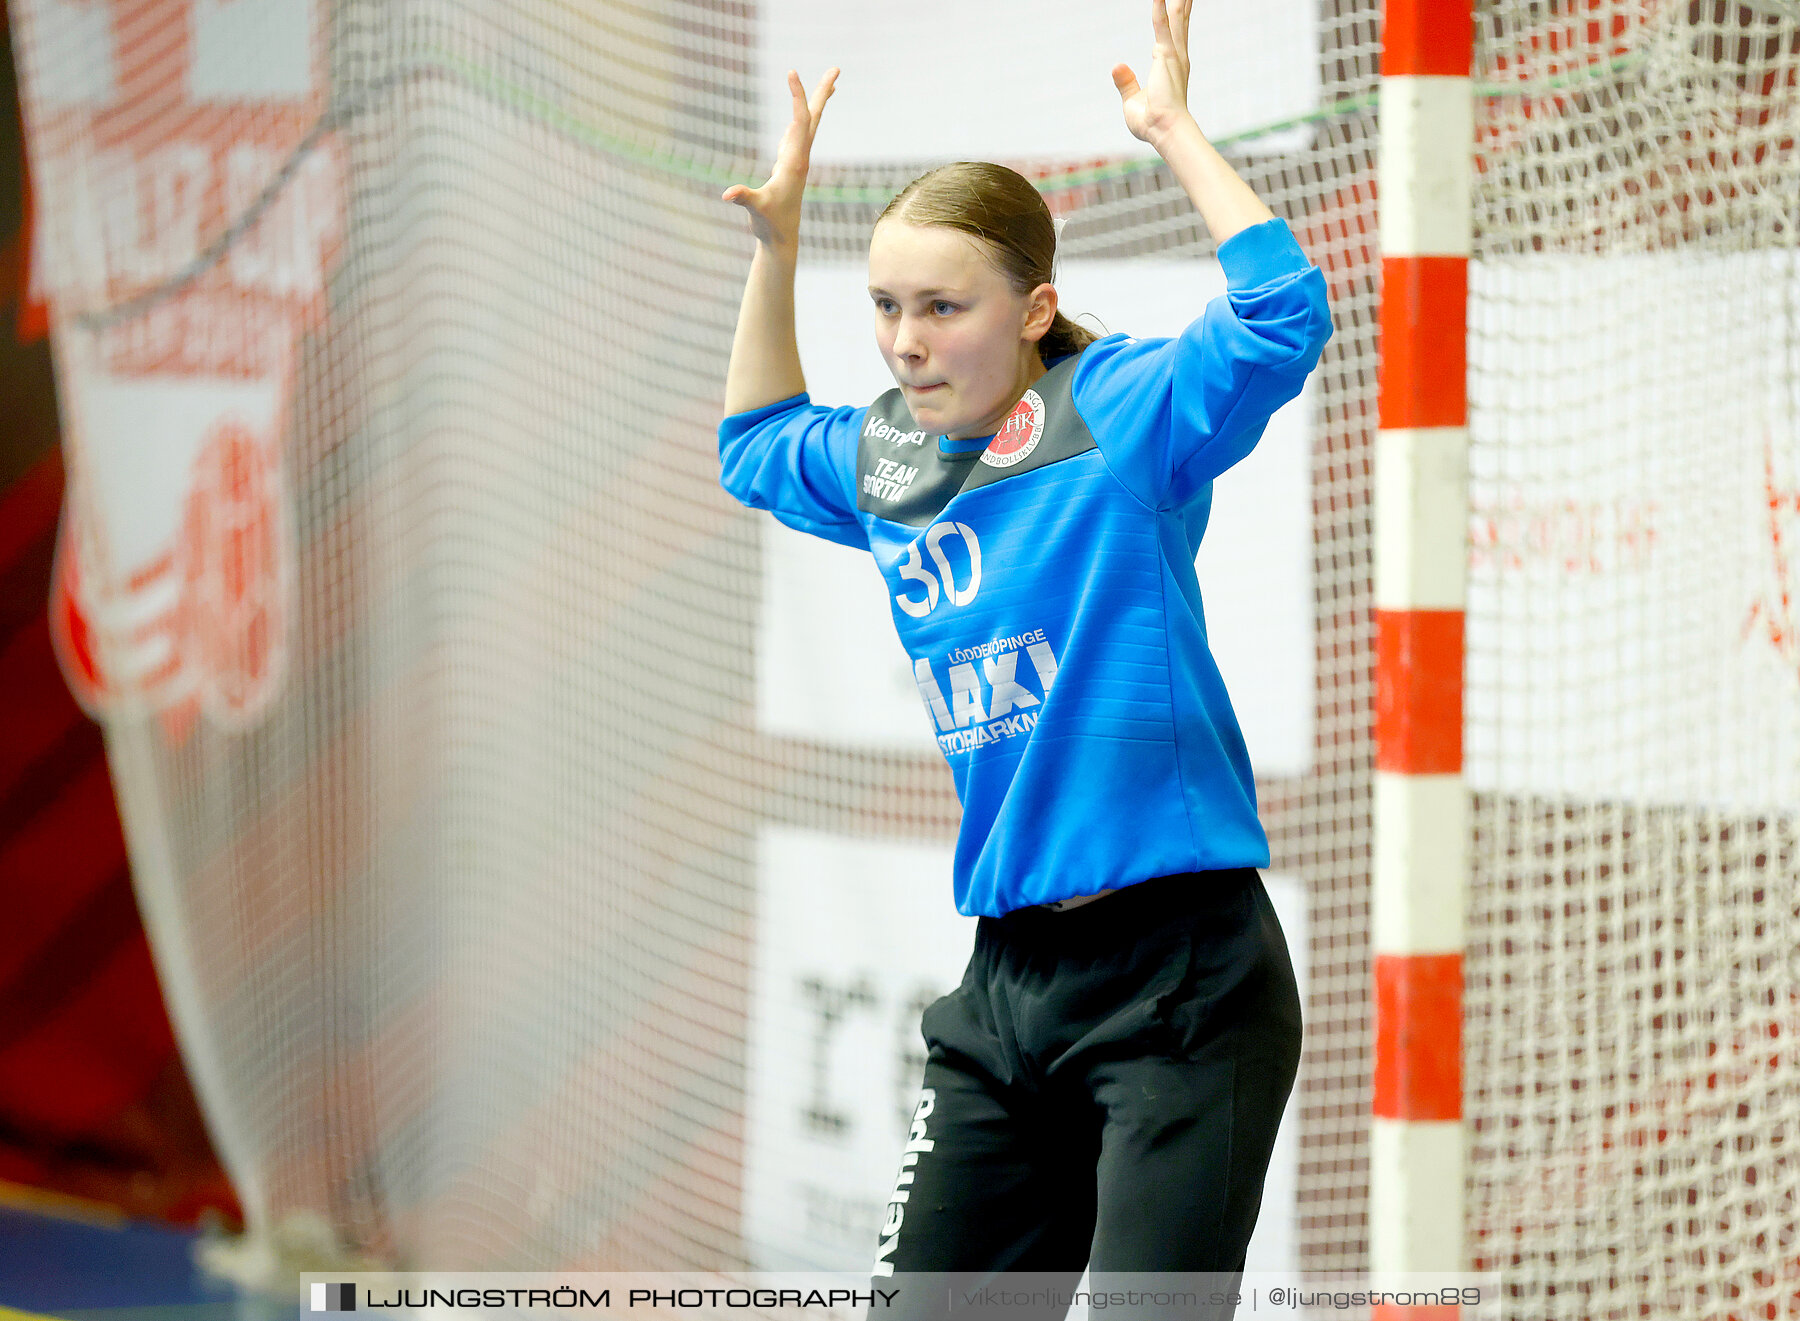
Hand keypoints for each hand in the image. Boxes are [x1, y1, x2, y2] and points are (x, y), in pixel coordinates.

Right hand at [722, 67, 838, 251]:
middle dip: (823, 92)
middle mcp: (800, 156)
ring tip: (829, 83)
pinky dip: (803, 118)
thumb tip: (728, 195)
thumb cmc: (770, 225)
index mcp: (794, 161)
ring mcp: (796, 159)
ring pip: (809, 125)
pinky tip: (803, 113)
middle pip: (814, 118)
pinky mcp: (789, 164)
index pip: (799, 121)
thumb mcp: (755, 210)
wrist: (782, 240)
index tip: (791, 72)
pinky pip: (799, 134)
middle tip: (837, 68)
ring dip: (818, 102)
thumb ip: (744, 199)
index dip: (796, 96)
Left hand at [1112, 0, 1195, 146]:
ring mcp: (1173, 55)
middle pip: (1180, 19)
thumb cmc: (1151, 122)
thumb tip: (1117, 66)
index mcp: (1171, 64)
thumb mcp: (1132, 100)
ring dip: (1178, 0)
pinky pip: (1161, 25)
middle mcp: (1177, 56)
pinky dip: (1159, 9)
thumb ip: (1126, 82)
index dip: (1176, 13)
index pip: (1174, 31)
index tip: (1179, 0)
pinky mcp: (1165, 56)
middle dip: (1182, 2)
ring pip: (1176, 16)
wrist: (1165, 131)